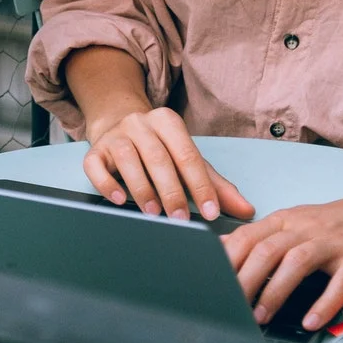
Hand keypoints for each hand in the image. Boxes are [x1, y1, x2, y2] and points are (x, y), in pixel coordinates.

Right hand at [82, 106, 254, 221]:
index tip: (210, 212)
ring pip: (127, 159)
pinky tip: (120, 200)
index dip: (201, 185)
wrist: (118, 123)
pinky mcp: (95, 150)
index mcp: (168, 122)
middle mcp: (141, 124)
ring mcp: (115, 136)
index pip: (188, 155)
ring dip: (142, 188)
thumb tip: (247, 211)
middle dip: (171, 191)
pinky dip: (107, 183)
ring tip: (153, 213)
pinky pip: (96, 166)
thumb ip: (216, 185)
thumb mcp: (188, 160)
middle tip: (180, 219)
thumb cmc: (159, 148)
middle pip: (158, 157)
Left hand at [220, 193, 342, 330]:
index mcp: (287, 220)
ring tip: (261, 317)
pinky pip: (339, 284)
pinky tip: (310, 321)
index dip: (227, 260)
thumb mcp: (296, 222)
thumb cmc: (338, 224)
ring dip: (275, 291)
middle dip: (244, 279)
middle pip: (267, 250)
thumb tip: (223, 247)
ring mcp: (333, 244)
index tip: (211, 284)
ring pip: (296, 263)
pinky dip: (323, 304)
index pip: (248, 236)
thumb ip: (262, 236)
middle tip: (230, 305)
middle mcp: (306, 229)